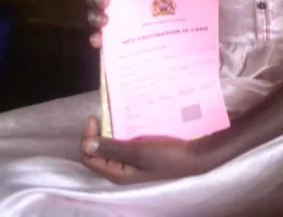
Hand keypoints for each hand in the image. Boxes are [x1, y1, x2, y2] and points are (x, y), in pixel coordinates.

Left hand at [80, 117, 217, 182]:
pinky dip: (124, 128)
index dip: (88, 138)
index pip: (89, 157)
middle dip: (99, 132)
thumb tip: (86, 144)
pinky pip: (126, 139)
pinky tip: (130, 116)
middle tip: (106, 112)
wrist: (197, 155)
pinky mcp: (143, 150)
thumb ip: (113, 148)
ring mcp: (132, 158)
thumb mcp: (139, 152)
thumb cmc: (168, 156)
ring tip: (117, 111)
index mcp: (117, 172)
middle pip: (99, 150)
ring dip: (112, 128)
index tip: (95, 117)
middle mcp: (122, 166)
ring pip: (113, 142)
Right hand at [87, 0, 189, 47]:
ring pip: (95, 14)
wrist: (191, 19)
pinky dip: (97, 38)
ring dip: (95, 16)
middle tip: (106, 3)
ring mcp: (118, 19)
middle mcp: (120, 1)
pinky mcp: (119, 37)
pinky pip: (102, 37)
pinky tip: (100, 40)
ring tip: (105, 21)